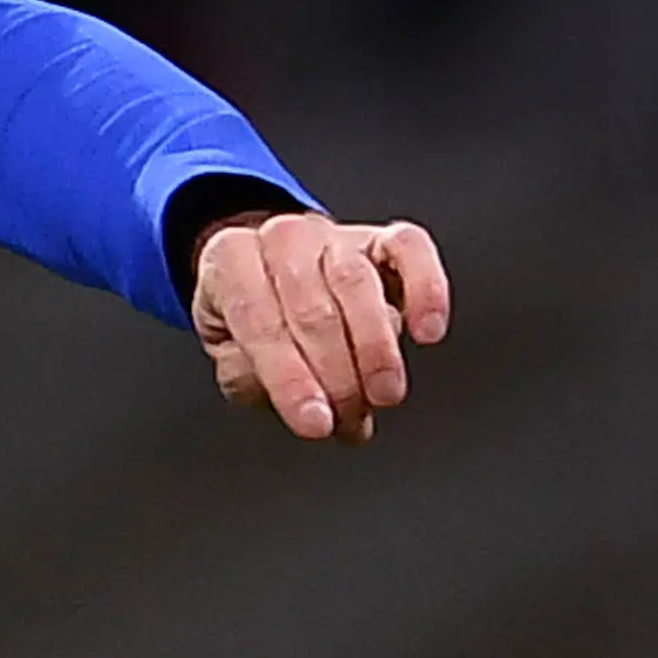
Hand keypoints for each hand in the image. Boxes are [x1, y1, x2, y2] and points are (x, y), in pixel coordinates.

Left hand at [192, 211, 449, 443]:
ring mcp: (334, 236)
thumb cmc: (257, 320)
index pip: (257, 320)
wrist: (276, 275)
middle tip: (347, 417)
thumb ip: (250, 377)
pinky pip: (409, 250)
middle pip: (311, 306)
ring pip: (356, 281)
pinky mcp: (382, 239)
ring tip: (383, 395)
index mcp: (230, 260)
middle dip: (336, 373)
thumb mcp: (232, 354)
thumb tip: (299, 394)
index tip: (314, 422)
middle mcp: (281, 239)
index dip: (289, 378)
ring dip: (376, 348)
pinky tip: (426, 331)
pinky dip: (424, 289)